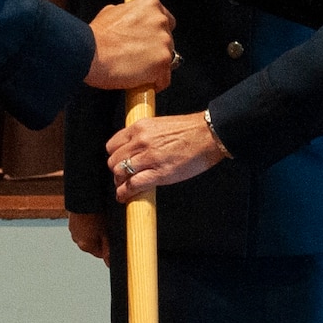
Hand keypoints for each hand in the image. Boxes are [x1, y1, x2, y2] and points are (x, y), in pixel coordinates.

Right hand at [68, 210, 110, 265]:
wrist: (84, 197)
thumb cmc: (96, 214)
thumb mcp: (106, 232)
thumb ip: (108, 248)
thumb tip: (109, 263)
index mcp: (85, 246)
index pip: (100, 254)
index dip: (108, 247)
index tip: (113, 238)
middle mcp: (77, 239)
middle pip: (93, 244)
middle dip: (101, 238)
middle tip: (108, 226)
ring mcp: (73, 229)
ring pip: (88, 234)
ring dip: (94, 230)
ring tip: (101, 219)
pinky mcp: (72, 220)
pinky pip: (83, 225)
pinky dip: (89, 223)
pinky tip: (94, 215)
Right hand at [85, 0, 175, 89]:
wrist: (89, 54)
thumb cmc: (96, 37)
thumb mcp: (110, 13)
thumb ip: (128, 15)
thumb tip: (130, 21)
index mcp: (150, 5)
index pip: (166, 20)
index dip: (156, 34)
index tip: (149, 41)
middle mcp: (160, 21)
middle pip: (168, 40)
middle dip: (155, 50)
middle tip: (137, 56)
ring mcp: (164, 42)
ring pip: (167, 59)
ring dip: (154, 66)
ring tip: (135, 69)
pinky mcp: (163, 63)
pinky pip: (164, 78)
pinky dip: (154, 83)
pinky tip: (140, 81)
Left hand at [107, 112, 222, 200]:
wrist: (210, 134)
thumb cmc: (190, 130)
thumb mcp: (160, 125)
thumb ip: (144, 136)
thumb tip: (134, 149)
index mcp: (140, 127)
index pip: (112, 145)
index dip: (114, 156)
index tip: (119, 162)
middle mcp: (141, 141)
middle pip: (113, 161)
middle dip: (116, 170)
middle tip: (123, 176)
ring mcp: (149, 158)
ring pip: (120, 173)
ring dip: (120, 182)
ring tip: (125, 187)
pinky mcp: (159, 173)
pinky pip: (133, 185)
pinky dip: (125, 193)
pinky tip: (124, 197)